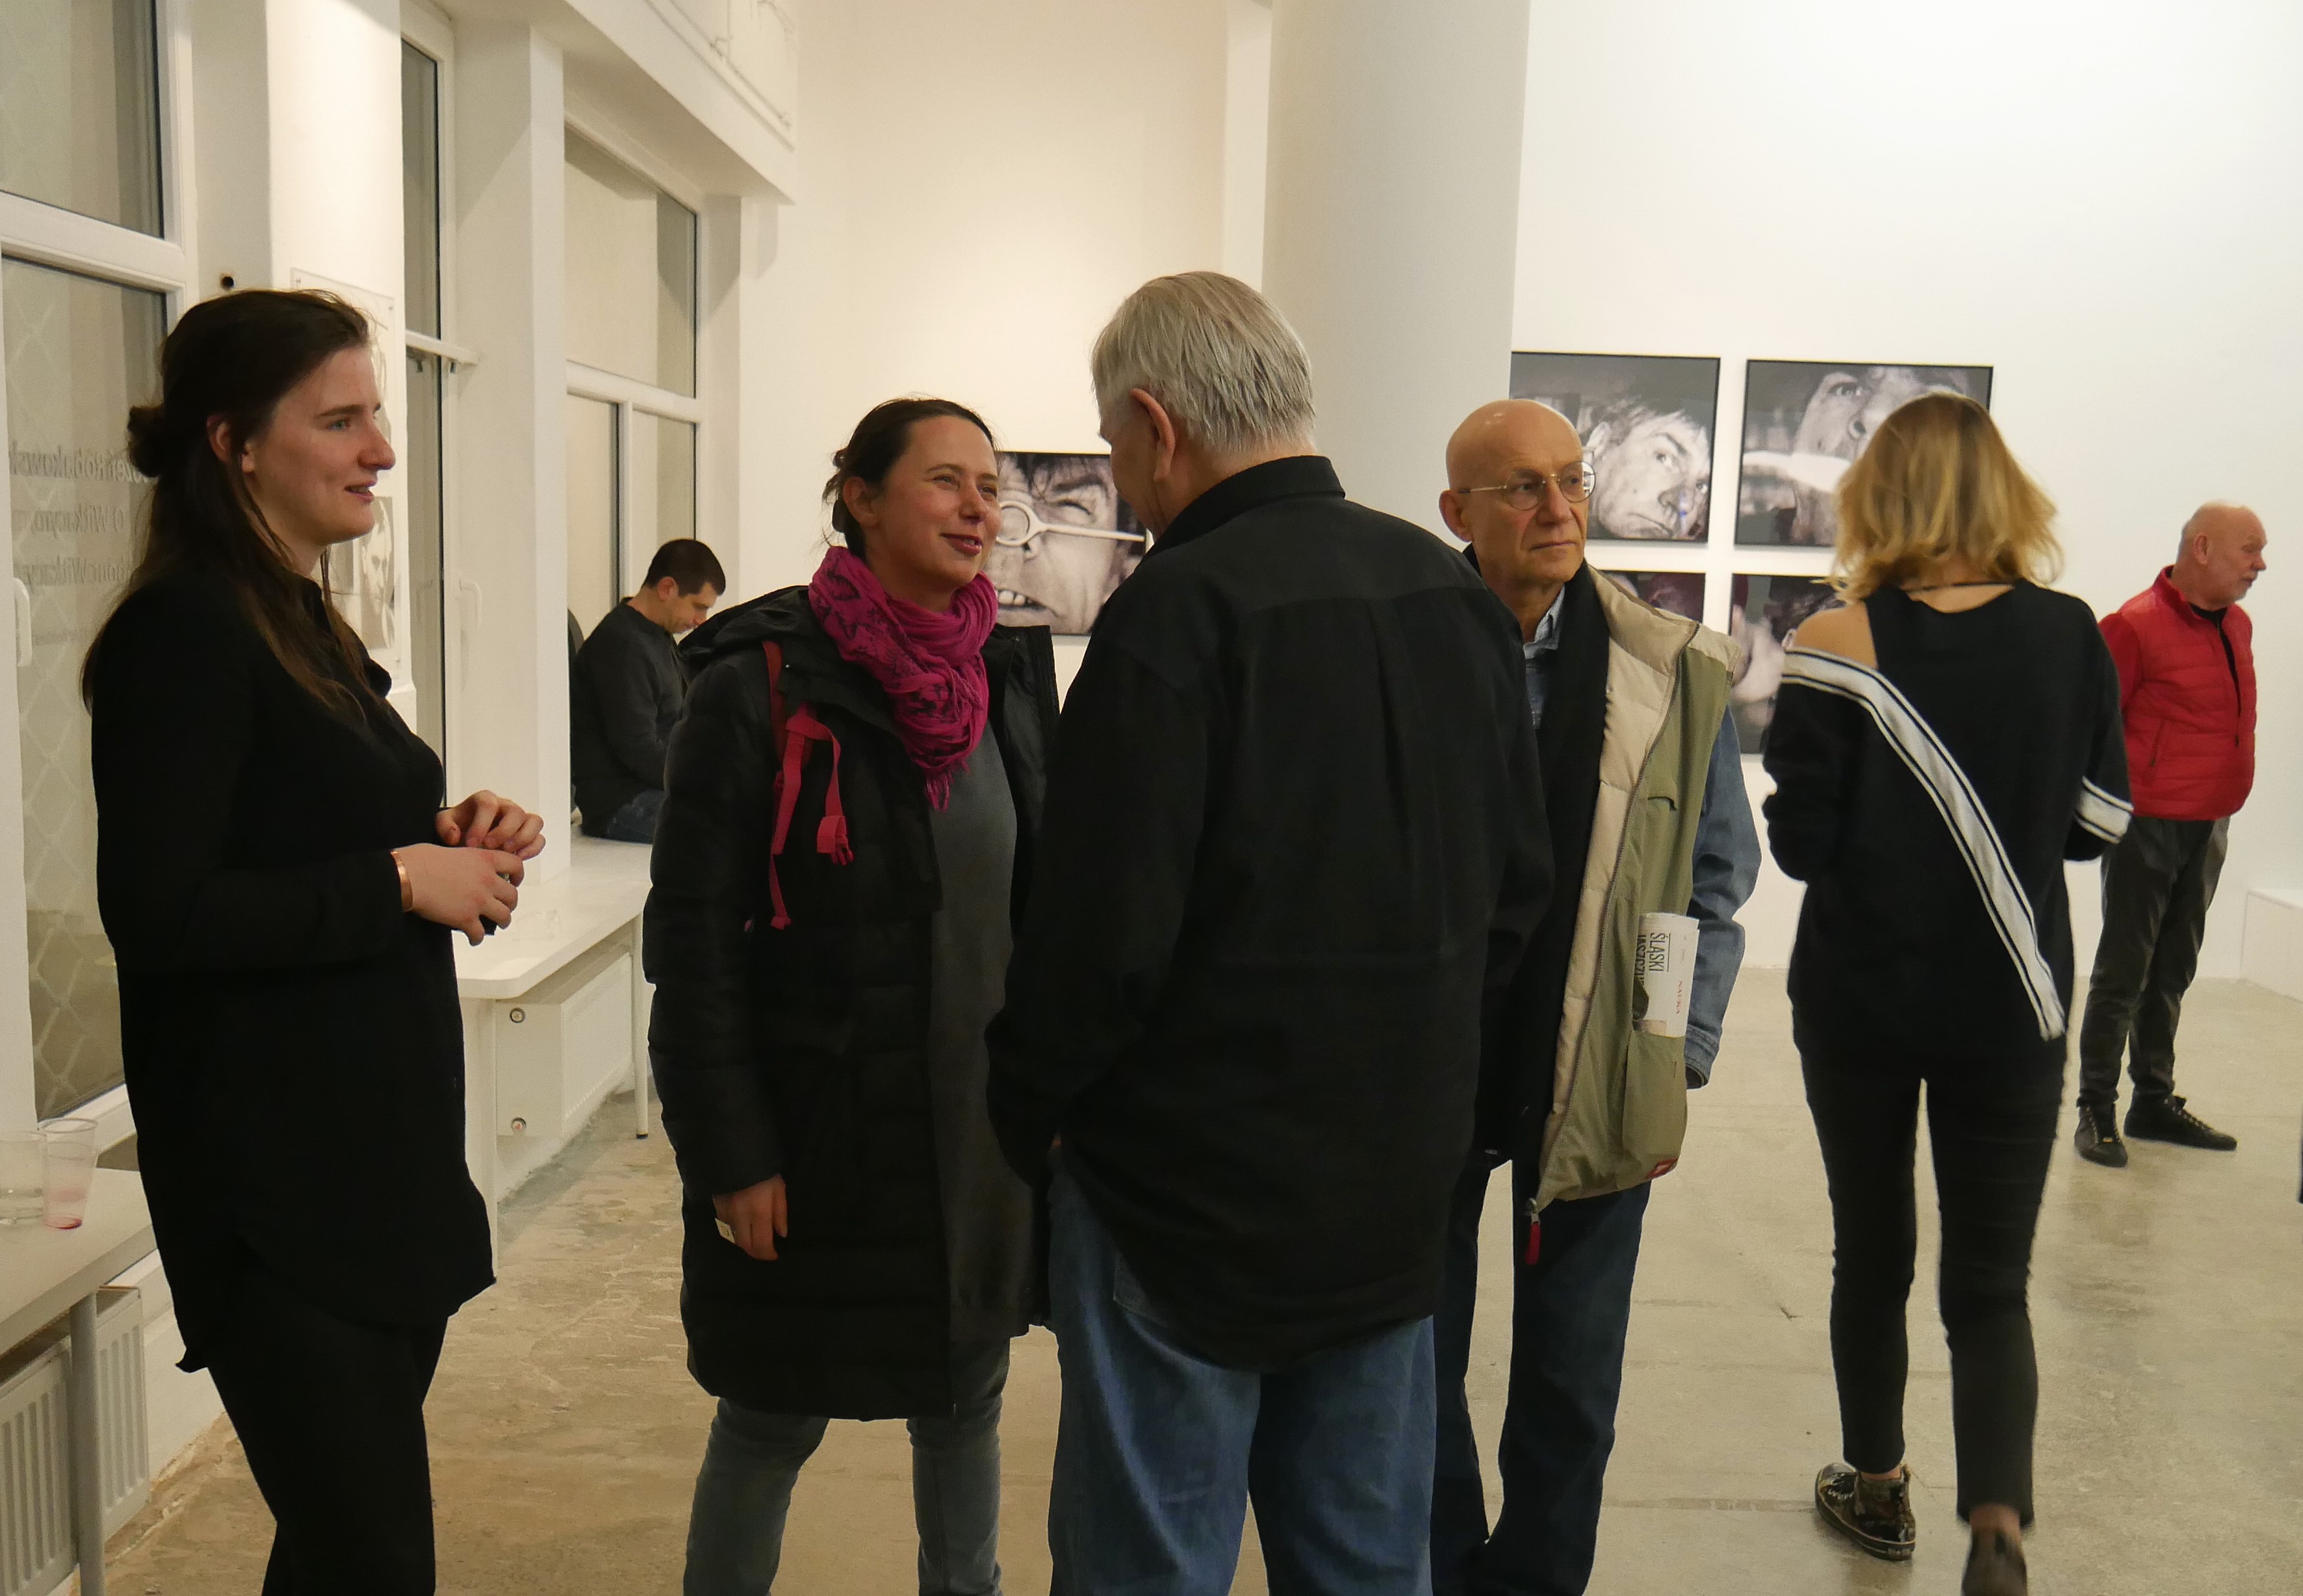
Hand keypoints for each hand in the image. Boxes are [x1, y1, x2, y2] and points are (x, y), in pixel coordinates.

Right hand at [396, 844, 524, 943]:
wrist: (409, 876)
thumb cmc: (421, 859)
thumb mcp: (453, 850)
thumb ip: (468, 860)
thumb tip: (465, 868)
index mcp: (485, 860)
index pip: (516, 865)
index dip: (519, 875)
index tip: (514, 881)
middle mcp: (488, 880)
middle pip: (513, 896)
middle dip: (509, 903)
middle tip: (502, 905)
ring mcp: (479, 901)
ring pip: (504, 916)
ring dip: (502, 921)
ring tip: (497, 923)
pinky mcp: (466, 919)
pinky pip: (480, 934)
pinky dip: (477, 938)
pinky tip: (473, 938)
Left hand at [438, 791, 546, 859]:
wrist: (469, 834)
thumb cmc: (460, 827)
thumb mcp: (445, 823)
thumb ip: (445, 827)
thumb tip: (454, 837)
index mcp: (486, 800)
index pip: (488, 805)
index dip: (481, 825)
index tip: (471, 844)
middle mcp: (506, 806)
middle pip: (515, 812)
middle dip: (503, 831)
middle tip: (489, 847)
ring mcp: (520, 819)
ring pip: (534, 822)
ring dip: (523, 839)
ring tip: (508, 853)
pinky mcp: (529, 833)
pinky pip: (539, 838)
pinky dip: (532, 849)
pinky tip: (519, 858)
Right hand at [713, 1176, 788, 1261]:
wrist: (733, 1149)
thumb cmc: (763, 1168)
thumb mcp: (778, 1188)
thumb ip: (780, 1212)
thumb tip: (781, 1234)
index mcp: (758, 1211)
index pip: (761, 1244)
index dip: (768, 1254)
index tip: (775, 1255)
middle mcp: (740, 1216)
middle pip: (745, 1245)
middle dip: (755, 1251)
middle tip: (764, 1250)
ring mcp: (725, 1212)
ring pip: (733, 1237)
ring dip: (744, 1241)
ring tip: (754, 1238)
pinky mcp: (716, 1206)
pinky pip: (725, 1225)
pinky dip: (734, 1230)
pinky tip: (742, 1225)